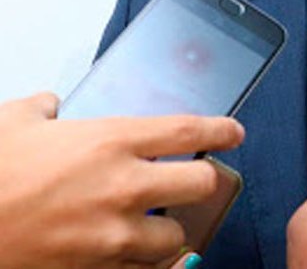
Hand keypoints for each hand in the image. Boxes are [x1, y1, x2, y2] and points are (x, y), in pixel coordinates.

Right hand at [0, 92, 243, 268]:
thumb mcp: (14, 122)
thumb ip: (43, 108)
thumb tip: (50, 104)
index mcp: (113, 140)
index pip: (189, 131)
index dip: (221, 130)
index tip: (234, 133)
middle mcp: (125, 185)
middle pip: (201, 185)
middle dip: (203, 183)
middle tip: (193, 181)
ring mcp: (114, 233)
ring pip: (176, 238)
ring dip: (170, 231)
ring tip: (155, 224)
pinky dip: (141, 264)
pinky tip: (129, 254)